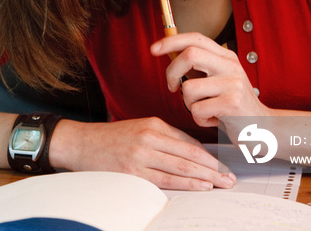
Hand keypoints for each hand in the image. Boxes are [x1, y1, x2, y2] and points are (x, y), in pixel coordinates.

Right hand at [50, 117, 235, 190]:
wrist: (79, 143)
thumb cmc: (109, 138)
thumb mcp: (138, 128)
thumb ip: (163, 138)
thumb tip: (190, 152)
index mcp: (152, 124)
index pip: (189, 141)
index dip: (210, 155)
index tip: (225, 164)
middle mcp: (149, 137)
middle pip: (190, 153)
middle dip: (214, 167)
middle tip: (232, 177)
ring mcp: (141, 154)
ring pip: (182, 166)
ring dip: (206, 176)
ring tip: (223, 184)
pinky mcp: (133, 171)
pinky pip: (166, 179)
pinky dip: (186, 183)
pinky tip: (201, 186)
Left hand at [150, 32, 271, 126]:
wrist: (263, 128)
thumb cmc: (233, 106)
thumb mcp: (218, 80)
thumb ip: (199, 67)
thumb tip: (169, 52)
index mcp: (226, 57)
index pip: (195, 38)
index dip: (171, 41)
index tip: (153, 49)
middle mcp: (231, 65)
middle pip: (189, 55)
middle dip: (171, 72)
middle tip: (172, 88)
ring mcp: (233, 83)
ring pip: (189, 88)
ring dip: (189, 104)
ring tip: (205, 110)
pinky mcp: (232, 103)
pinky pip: (197, 110)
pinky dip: (199, 119)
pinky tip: (214, 120)